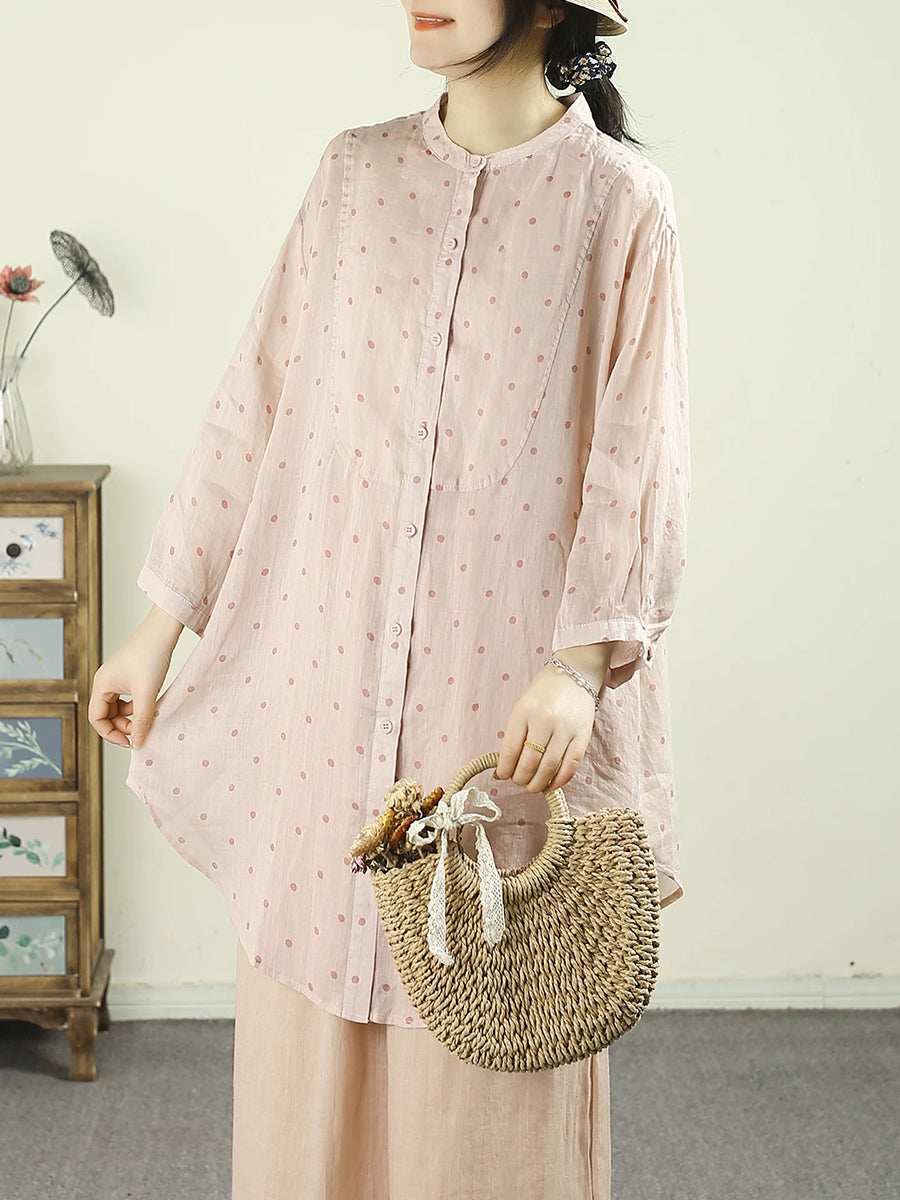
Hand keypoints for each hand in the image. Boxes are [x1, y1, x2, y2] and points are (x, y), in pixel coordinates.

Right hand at [88, 607, 182, 749]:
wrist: (163, 630)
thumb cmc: (151, 656)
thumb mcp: (147, 694)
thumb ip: (142, 721)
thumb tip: (139, 742)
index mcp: (101, 685)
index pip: (96, 719)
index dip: (110, 734)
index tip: (129, 741)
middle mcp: (105, 681)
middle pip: (106, 714)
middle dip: (122, 726)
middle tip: (141, 732)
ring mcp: (117, 677)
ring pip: (118, 707)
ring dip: (130, 716)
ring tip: (148, 717)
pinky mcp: (129, 673)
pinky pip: (127, 697)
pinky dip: (137, 705)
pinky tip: (150, 705)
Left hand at [493, 648, 611, 795]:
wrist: (574, 674)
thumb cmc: (544, 693)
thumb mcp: (522, 707)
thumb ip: (515, 735)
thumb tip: (505, 768)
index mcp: (524, 712)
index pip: (510, 749)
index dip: (505, 769)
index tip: (502, 776)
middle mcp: (544, 720)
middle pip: (529, 762)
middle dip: (521, 779)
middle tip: (519, 782)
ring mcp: (565, 728)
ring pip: (549, 766)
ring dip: (538, 783)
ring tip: (532, 787)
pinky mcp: (583, 735)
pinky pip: (572, 764)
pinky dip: (561, 779)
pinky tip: (552, 785)